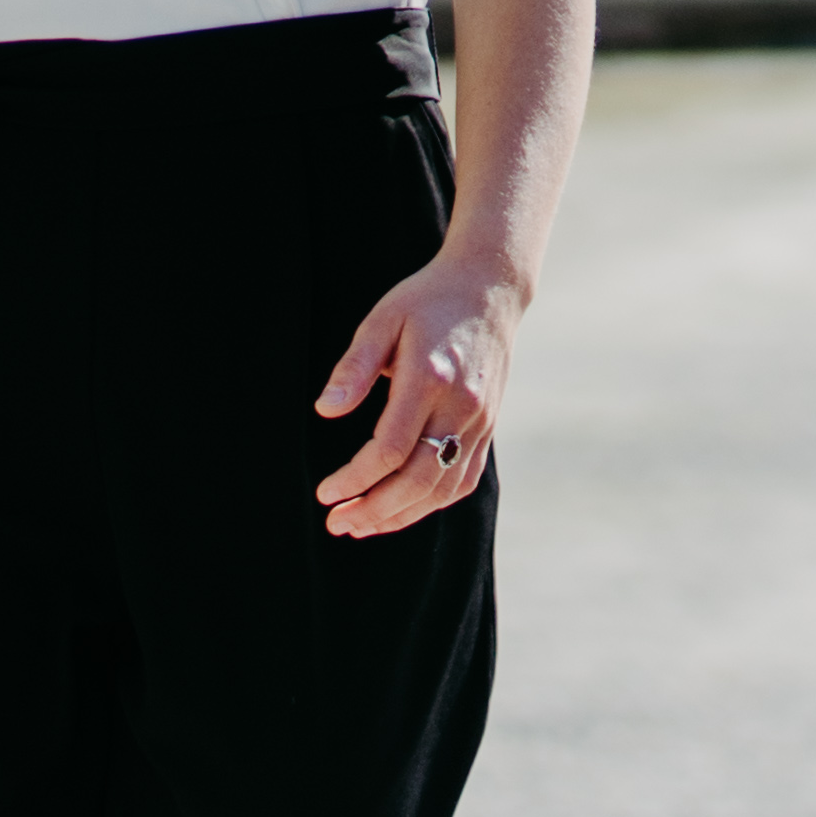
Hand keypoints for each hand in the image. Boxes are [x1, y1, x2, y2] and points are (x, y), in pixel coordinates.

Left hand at [316, 254, 520, 540]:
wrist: (490, 290)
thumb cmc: (426, 301)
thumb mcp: (381, 320)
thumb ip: (354, 368)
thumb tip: (326, 411)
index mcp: (430, 378)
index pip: (392, 449)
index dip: (356, 479)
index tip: (326, 493)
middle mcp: (461, 406)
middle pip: (420, 479)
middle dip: (375, 510)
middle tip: (338, 524)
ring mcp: (480, 420)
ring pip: (443, 487)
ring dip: (401, 515)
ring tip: (362, 526)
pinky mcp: (488, 427)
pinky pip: (463, 479)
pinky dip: (432, 503)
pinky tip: (402, 510)